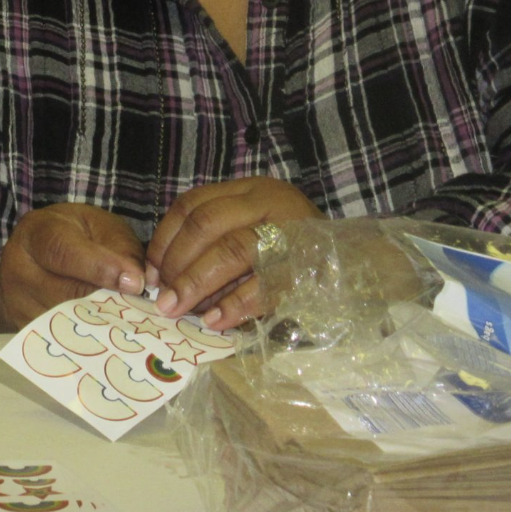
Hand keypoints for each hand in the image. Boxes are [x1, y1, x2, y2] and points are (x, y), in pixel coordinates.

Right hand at [0, 203, 147, 332]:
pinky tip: (111, 332)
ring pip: (66, 323)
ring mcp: (18, 304)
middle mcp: (18, 269)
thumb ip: (119, 248)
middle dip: (107, 302)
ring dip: (101, 323)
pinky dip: (90, 336)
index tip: (134, 283)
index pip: (63, 252)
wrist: (36, 253)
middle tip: (141, 308)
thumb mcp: (99, 226)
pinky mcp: (26, 330)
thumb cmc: (75, 234)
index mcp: (36, 233)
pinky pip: (61, 339)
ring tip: (129, 321)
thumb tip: (135, 284)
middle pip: (65, 294)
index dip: (100, 268)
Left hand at [145, 178, 321, 329]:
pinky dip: (235, 305)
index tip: (151, 272)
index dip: (165, 239)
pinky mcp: (308, 265)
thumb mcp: (255, 227)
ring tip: (178, 309)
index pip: (192, 204)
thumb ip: (216, 239)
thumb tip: (163, 276)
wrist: (360, 260)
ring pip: (232, 250)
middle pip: (207, 224)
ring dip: (198, 283)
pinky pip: (265, 284)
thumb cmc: (295, 248)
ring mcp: (291, 230)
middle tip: (162, 299)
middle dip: (176, 264)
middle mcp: (269, 202)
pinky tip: (216, 322)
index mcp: (250, 190)